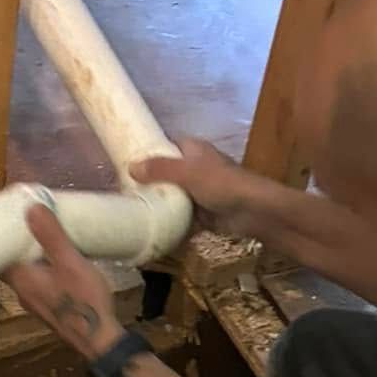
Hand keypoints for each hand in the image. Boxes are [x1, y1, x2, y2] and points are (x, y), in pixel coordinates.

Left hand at [6, 203, 121, 357]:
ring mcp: (36, 304)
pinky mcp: (49, 310)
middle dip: (17, 246)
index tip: (5, 220)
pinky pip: (38, 285)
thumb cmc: (83, 300)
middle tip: (25, 224)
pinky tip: (55, 263)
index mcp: (22, 281)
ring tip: (41, 238)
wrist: (100, 340)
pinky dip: (42, 271)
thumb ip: (51, 236)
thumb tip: (31, 208)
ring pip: (26, 276)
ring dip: (30, 259)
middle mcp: (23, 294)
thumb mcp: (70, 262)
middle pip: (11, 266)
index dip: (0, 238)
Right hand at [131, 137, 254, 234]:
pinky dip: (169, 225)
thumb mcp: (188, 172)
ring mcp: (199, 193)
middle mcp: (195, 168)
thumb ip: (160, 169)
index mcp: (193, 150)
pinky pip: (181, 219)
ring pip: (173, 197)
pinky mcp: (202, 215)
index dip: (149, 150)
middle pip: (166, 173)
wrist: (253, 212)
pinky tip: (151, 231)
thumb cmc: (222, 184)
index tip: (126, 160)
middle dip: (148, 182)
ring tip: (132, 211)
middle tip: (123, 191)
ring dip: (158, 205)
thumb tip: (131, 166)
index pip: (166, 145)